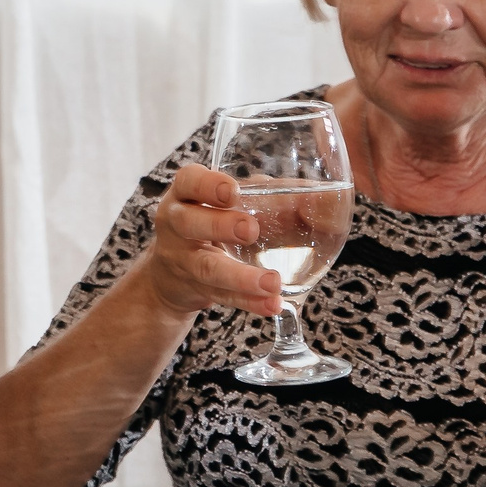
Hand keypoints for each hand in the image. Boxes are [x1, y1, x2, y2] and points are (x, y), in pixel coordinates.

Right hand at [131, 164, 281, 319]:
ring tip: (272, 282)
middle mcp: (177, 225)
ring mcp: (182, 260)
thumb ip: (263, 197)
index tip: (232, 191)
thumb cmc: (211, 223)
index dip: (206, 185)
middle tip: (251, 230)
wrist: (171, 273)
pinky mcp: (197, 289)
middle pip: (190, 223)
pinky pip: (224, 296)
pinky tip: (272, 304)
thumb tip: (314, 197)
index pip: (188, 182)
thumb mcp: (224, 204)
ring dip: (241, 277)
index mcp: (186, 194)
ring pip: (208, 268)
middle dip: (220, 226)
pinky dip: (250, 302)